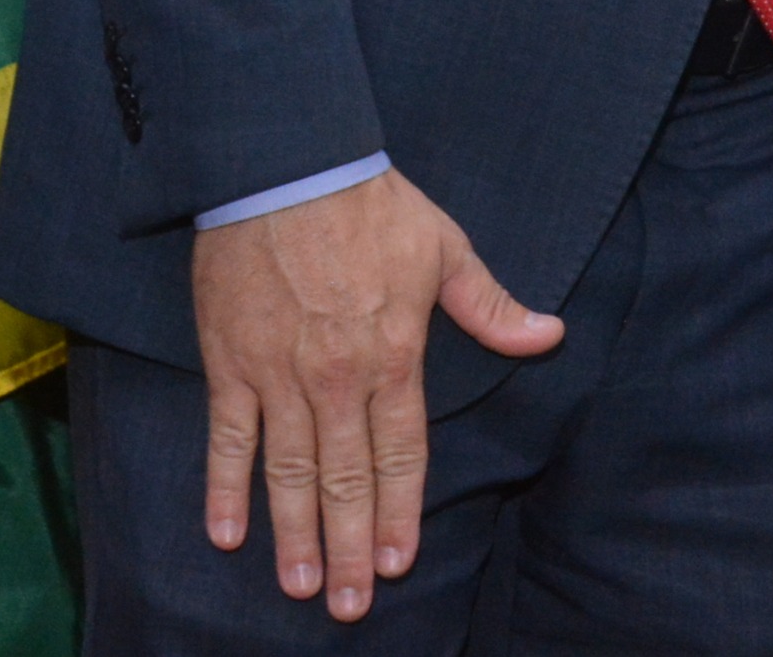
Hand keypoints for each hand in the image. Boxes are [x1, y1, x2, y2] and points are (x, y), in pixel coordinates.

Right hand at [193, 167, 562, 619]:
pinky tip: (226, 534)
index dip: (402, 511)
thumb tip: (549, 335)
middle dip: (351, 546)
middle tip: (350, 606)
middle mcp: (336, 379)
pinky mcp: (229, 363)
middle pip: (344, 479)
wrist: (287, 166)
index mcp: (394, 356)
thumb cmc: (373, 205)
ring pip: (286, 472)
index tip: (401, 563)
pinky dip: (223, 488)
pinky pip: (226, 438)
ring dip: (294, 535)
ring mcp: (277, 375)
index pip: (402, 453)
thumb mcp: (446, 249)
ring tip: (301, 585)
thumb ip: (491, 306)